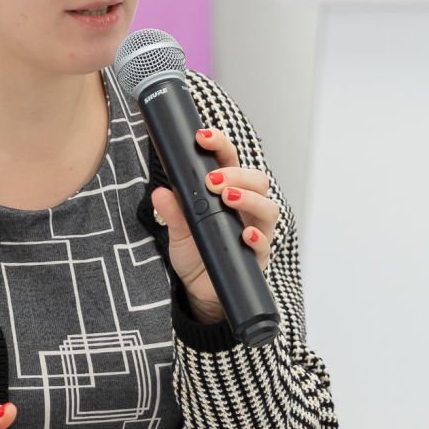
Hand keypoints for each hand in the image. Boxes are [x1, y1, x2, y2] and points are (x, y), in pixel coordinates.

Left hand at [151, 127, 276, 323]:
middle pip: (258, 182)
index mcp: (229, 194)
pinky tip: (244, 234)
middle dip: (238, 174)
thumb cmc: (196, 254)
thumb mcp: (177, 232)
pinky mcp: (258, 259)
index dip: (221, 146)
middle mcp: (247, 210)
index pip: (232, 163)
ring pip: (268, 209)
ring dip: (249, 200)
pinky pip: (265, 245)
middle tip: (213, 179)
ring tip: (227, 198)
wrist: (201, 291)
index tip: (203, 136)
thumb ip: (172, 212)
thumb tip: (159, 192)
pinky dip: (257, 237)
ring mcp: (256, 233)